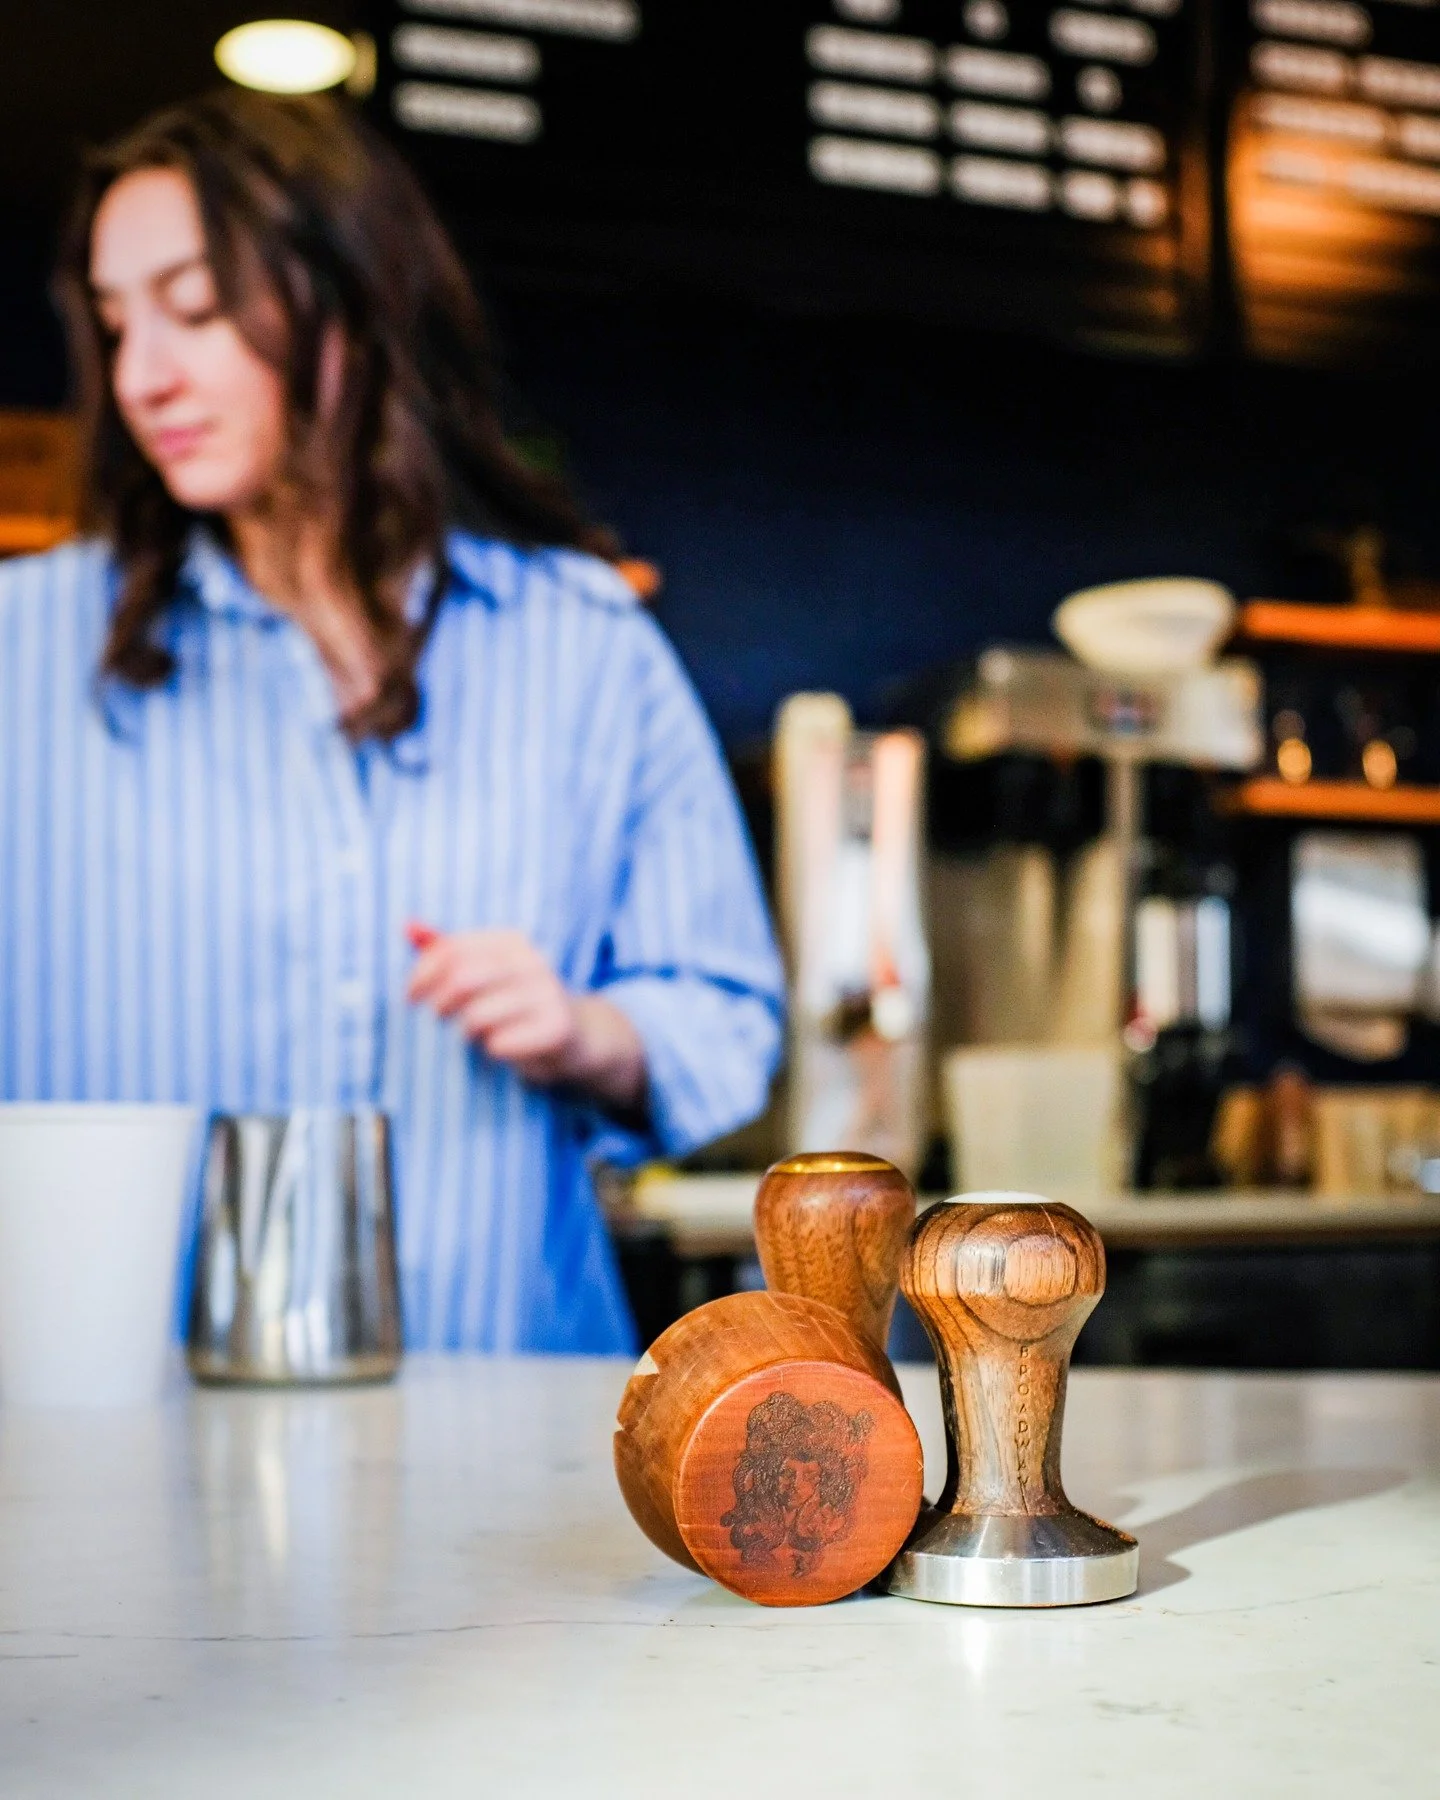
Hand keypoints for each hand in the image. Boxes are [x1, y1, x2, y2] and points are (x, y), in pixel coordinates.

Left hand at [405, 923, 645, 1111]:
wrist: (573, 1035)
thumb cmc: (515, 1003)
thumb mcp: (483, 971)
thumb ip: (446, 950)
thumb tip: (407, 926)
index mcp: (510, 941)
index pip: (450, 949)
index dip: (421, 974)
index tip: (411, 997)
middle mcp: (532, 961)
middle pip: (462, 980)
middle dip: (439, 1004)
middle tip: (439, 1018)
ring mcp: (547, 994)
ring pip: (477, 1016)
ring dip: (466, 1032)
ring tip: (476, 1035)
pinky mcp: (556, 1028)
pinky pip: (500, 1043)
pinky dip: (491, 1050)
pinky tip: (503, 1047)